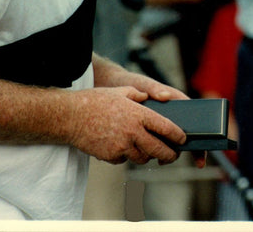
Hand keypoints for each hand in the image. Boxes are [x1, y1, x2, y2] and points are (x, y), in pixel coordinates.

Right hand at [69, 86, 185, 164]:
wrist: (70, 117)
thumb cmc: (95, 101)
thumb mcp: (120, 92)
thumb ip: (138, 94)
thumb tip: (148, 96)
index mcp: (139, 114)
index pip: (166, 128)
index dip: (177, 135)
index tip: (182, 139)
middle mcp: (133, 132)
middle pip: (159, 149)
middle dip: (169, 154)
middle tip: (172, 154)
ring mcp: (122, 146)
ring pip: (143, 158)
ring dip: (147, 155)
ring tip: (147, 150)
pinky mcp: (111, 156)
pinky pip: (125, 159)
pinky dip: (127, 155)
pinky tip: (122, 147)